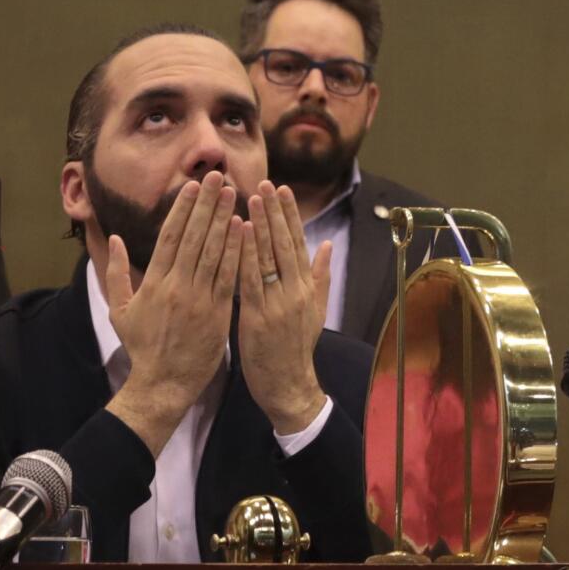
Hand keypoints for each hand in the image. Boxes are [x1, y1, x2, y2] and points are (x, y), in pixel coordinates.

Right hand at [103, 171, 243, 456]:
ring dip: (224, 220)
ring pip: (213, 251)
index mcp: (153, 282)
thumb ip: (116, 272)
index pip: (170, 236)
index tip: (193, 186)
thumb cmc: (142, 348)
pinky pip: (229, 276)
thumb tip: (115, 239)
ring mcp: (199, 299)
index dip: (183, 208)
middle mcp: (177, 285)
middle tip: (217, 177)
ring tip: (234, 194)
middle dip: (206, 204)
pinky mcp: (218, 313)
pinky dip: (236, 252)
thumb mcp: (119, 310)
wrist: (162, 384)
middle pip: (194, 236)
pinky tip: (245, 230)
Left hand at [238, 180, 330, 435]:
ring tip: (251, 197)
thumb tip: (327, 244)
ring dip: (260, 225)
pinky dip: (246, 255)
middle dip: (274, 212)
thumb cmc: (295, 349)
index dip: (289, 215)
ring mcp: (278, 303)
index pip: (298, 243)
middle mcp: (295, 291)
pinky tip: (240, 234)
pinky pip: (251, 280)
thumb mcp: (315, 311)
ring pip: (269, 257)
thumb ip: (320, 276)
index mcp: (307, 288)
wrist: (289, 386)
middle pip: (285, 244)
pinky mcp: (258, 316)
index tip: (282, 189)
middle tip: (265, 183)